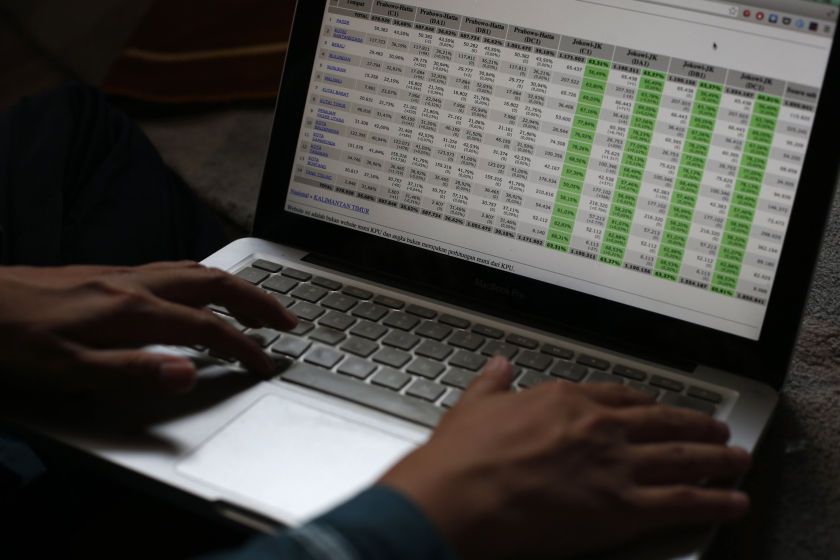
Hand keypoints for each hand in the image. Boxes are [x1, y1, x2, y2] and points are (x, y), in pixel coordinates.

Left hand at [0, 261, 296, 395]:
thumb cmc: (13, 339)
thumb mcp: (68, 370)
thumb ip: (133, 372)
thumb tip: (188, 374)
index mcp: (133, 311)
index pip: (208, 328)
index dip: (244, 347)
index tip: (267, 364)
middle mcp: (134, 284)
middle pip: (214, 284)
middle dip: (257, 301)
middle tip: (287, 319)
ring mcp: (121, 274)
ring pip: (195, 269)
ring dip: (234, 285)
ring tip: (256, 301)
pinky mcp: (106, 272)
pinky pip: (172, 267)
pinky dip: (203, 277)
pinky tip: (197, 288)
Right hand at [381, 357, 750, 558]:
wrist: (457, 496)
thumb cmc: (462, 457)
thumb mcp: (475, 405)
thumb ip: (493, 383)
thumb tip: (498, 365)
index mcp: (566, 401)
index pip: (620, 397)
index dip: (647, 404)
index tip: (659, 409)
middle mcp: (598, 427)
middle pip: (661, 423)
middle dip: (694, 427)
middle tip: (716, 430)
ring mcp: (614, 465)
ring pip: (681, 457)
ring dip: (716, 459)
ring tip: (737, 460)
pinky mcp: (621, 507)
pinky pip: (682, 501)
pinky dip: (714, 501)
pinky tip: (732, 502)